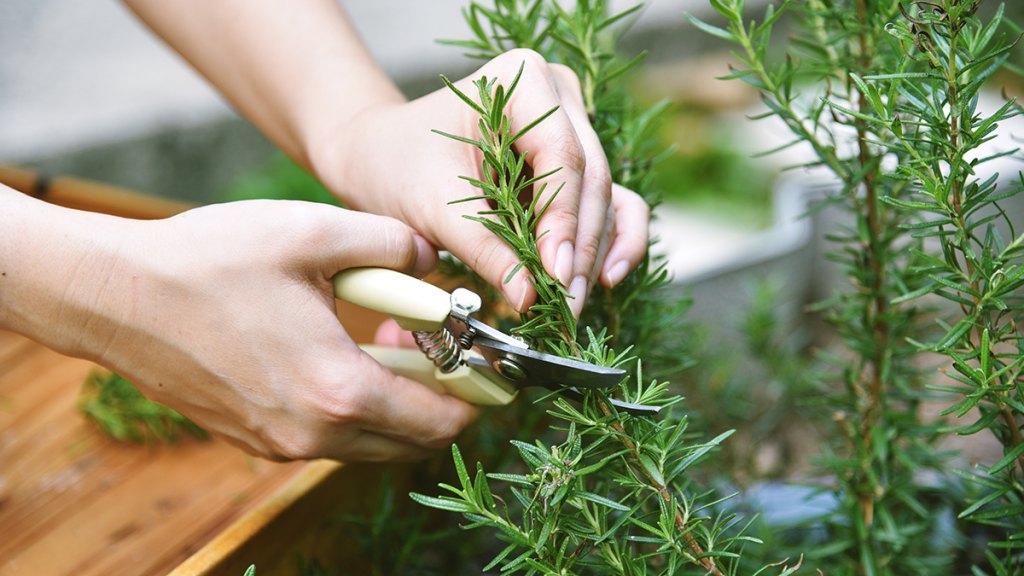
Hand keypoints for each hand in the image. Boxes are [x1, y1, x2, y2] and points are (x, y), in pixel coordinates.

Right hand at [57, 201, 475, 460]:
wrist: (115, 298)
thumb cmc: (209, 260)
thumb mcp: (314, 233)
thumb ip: (392, 244)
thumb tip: (432, 259)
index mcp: (338, 390)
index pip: (439, 420)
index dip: (476, 395)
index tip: (488, 366)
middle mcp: (313, 435)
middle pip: (411, 441)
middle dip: (439, 399)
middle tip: (439, 345)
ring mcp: (281, 444)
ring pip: (371, 442)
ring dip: (396, 402)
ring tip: (389, 339)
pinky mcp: (255, 440)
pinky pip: (330, 436)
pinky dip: (354, 406)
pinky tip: (340, 352)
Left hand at [313, 49, 649, 316]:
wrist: (380, 156)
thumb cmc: (398, 166)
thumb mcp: (434, 208)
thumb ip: (484, 250)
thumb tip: (529, 298)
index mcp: (522, 80)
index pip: (561, 155)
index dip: (563, 220)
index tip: (555, 275)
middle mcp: (559, 97)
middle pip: (591, 178)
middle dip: (579, 248)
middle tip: (566, 305)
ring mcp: (574, 129)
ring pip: (606, 197)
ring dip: (593, 255)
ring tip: (572, 305)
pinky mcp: (576, 166)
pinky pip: (611, 203)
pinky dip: (610, 242)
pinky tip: (604, 281)